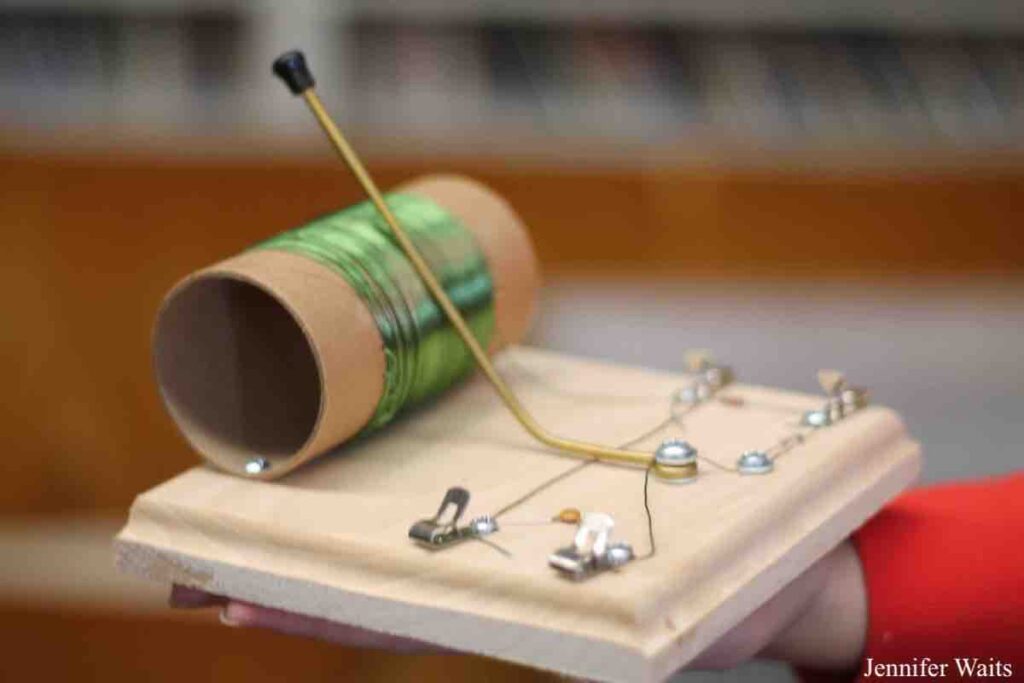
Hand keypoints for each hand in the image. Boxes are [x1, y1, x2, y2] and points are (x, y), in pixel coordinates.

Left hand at [170, 540, 865, 670]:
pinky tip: (362, 467)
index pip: (391, 614)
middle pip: (374, 577)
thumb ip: (629, 607)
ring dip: (328, 528)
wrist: (805, 563)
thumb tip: (560, 607)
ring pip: (404, 537)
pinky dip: (403, 481)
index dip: (307, 604)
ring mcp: (519, 535)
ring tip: (250, 507)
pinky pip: (461, 489)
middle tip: (192, 555)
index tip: (221, 594)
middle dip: (286, 569)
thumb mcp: (695, 614)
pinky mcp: (546, 497)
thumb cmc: (759, 589)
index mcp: (521, 612)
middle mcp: (504, 577)